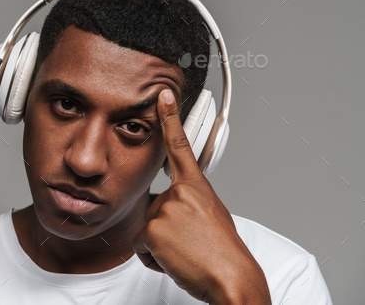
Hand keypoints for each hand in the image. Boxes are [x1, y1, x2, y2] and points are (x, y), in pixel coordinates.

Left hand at [132, 89, 270, 303]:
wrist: (232, 279)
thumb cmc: (224, 253)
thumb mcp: (212, 217)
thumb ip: (189, 205)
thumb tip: (173, 212)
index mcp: (197, 187)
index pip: (181, 145)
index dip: (171, 118)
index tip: (163, 96)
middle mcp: (180, 193)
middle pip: (154, 206)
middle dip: (165, 228)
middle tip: (190, 242)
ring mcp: (166, 210)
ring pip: (148, 229)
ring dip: (161, 246)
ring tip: (186, 253)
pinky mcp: (153, 230)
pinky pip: (141, 247)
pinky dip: (154, 259)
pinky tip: (177, 261)